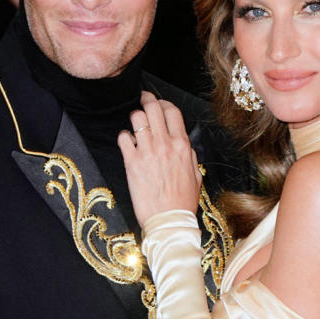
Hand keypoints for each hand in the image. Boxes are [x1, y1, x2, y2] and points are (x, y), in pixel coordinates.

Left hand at [118, 91, 202, 225]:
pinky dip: (124, 136)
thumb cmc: (182, 202)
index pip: (172, 112)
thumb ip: (190, 156)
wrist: (168, 219)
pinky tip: (127, 142)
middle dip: (147, 99)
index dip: (164, 103)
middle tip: (142, 99)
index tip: (159, 104)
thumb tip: (184, 145)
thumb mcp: (196, 175)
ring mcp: (147, 152)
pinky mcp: (132, 162)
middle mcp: (165, 144)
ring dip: (135, 117)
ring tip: (135, 122)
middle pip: (154, 108)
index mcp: (183, 146)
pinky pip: (123, 137)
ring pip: (137, 118)